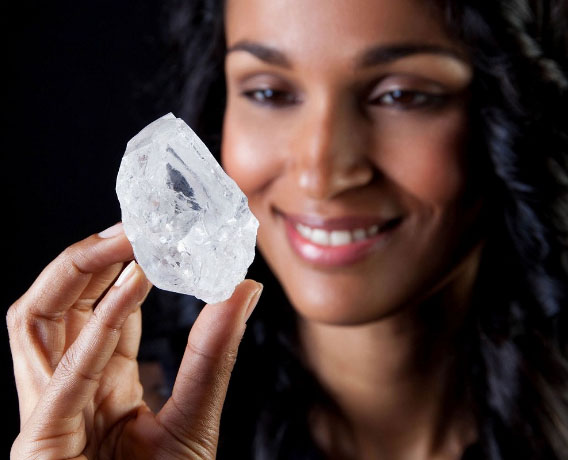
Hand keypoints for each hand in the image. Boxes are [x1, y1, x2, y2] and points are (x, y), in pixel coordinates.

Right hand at [8, 223, 261, 458]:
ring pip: (36, 322)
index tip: (158, 229)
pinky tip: (134, 286)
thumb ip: (213, 353)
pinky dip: (96, 328)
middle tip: (138, 219)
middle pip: (56, 303)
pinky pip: (60, 378)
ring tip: (130, 237)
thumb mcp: (195, 417)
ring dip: (81, 273)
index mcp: (97, 381)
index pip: (99, 307)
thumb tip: (244, 288)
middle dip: (91, 256)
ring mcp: (46, 415)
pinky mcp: (39, 446)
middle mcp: (64, 388)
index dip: (122, 263)